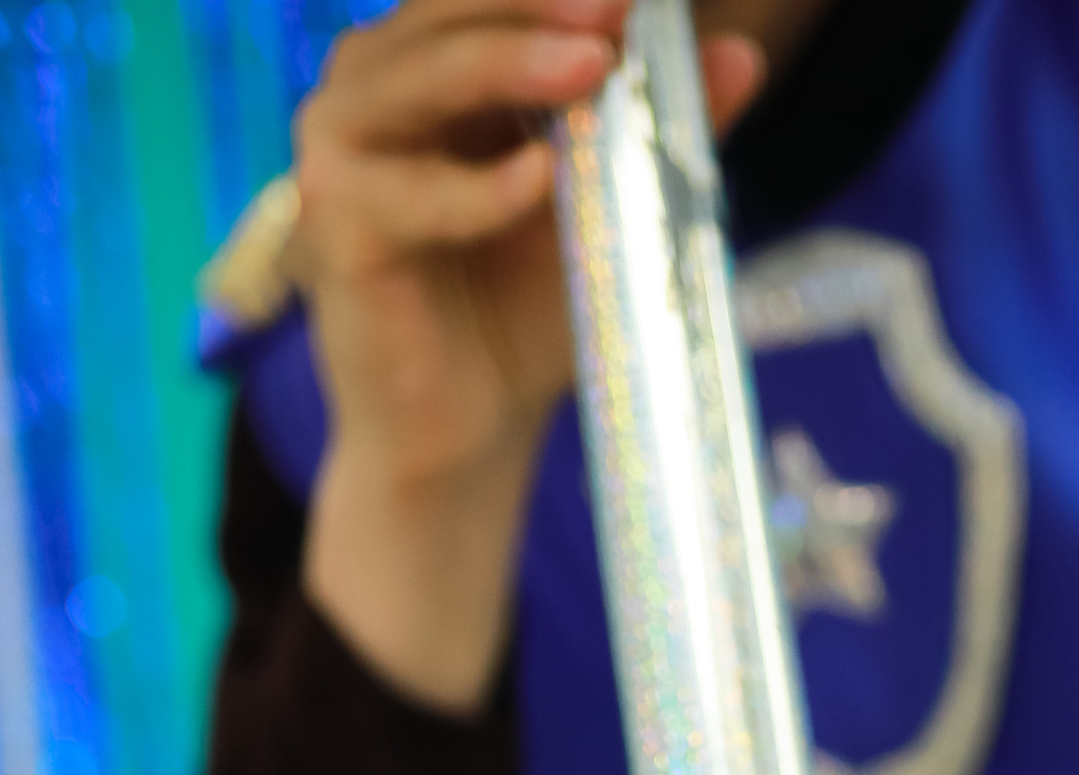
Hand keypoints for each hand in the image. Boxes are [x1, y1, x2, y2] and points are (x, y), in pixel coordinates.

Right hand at [292, 2, 766, 479]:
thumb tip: (744, 55)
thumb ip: (662, 132)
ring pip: (417, 77)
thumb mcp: (609, 210)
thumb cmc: (527, 309)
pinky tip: (539, 182)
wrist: (471, 428)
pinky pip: (406, 195)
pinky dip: (475, 188)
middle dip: (534, 3)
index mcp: (434, 65)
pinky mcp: (335, 227)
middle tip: (615, 8)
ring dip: (505, 65)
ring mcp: (342, 150)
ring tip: (592, 68)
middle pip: (447, 14)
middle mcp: (376, 87)